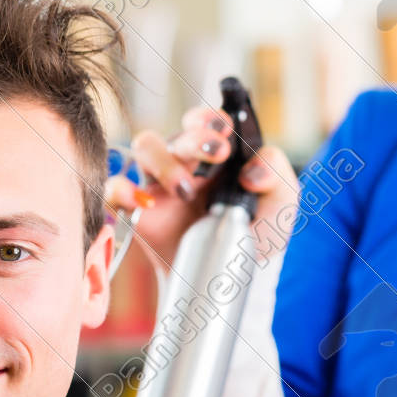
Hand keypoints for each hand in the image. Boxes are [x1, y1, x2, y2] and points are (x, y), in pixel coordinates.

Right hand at [105, 105, 298, 279]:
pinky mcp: (139, 210)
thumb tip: (252, 172)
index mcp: (217, 152)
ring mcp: (159, 183)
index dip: (210, 118)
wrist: (230, 279)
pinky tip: (140, 202)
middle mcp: (186, 161)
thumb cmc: (254, 232)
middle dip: (196, 138)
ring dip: (163, 161)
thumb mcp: (280, 202)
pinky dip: (120, 189)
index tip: (226, 130)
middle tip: (217, 152)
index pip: (206, 121)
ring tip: (186, 189)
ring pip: (145, 148)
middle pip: (178, 133)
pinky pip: (116, 188)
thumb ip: (275, 176)